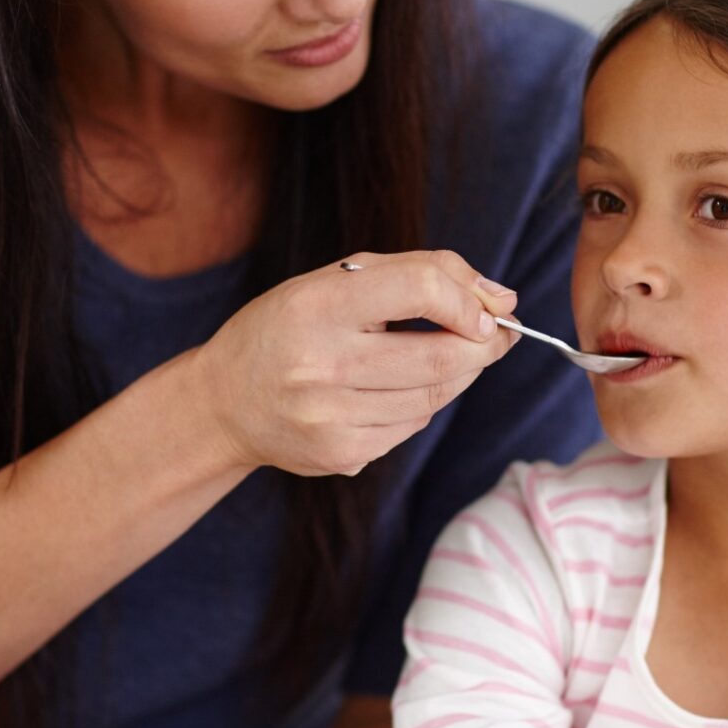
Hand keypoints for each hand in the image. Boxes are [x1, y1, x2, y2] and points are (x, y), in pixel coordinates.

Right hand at [188, 249, 518, 476]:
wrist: (225, 401)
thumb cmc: (292, 327)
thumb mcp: (336, 281)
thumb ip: (419, 273)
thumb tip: (502, 298)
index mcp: (318, 304)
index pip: (419, 290)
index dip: (468, 300)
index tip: (486, 308)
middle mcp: (320, 362)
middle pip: (440, 356)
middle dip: (483, 344)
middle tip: (494, 334)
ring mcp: (329, 415)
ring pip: (433, 397)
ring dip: (458, 375)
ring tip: (450, 357)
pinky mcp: (339, 454)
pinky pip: (410, 427)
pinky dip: (423, 406)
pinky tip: (400, 391)